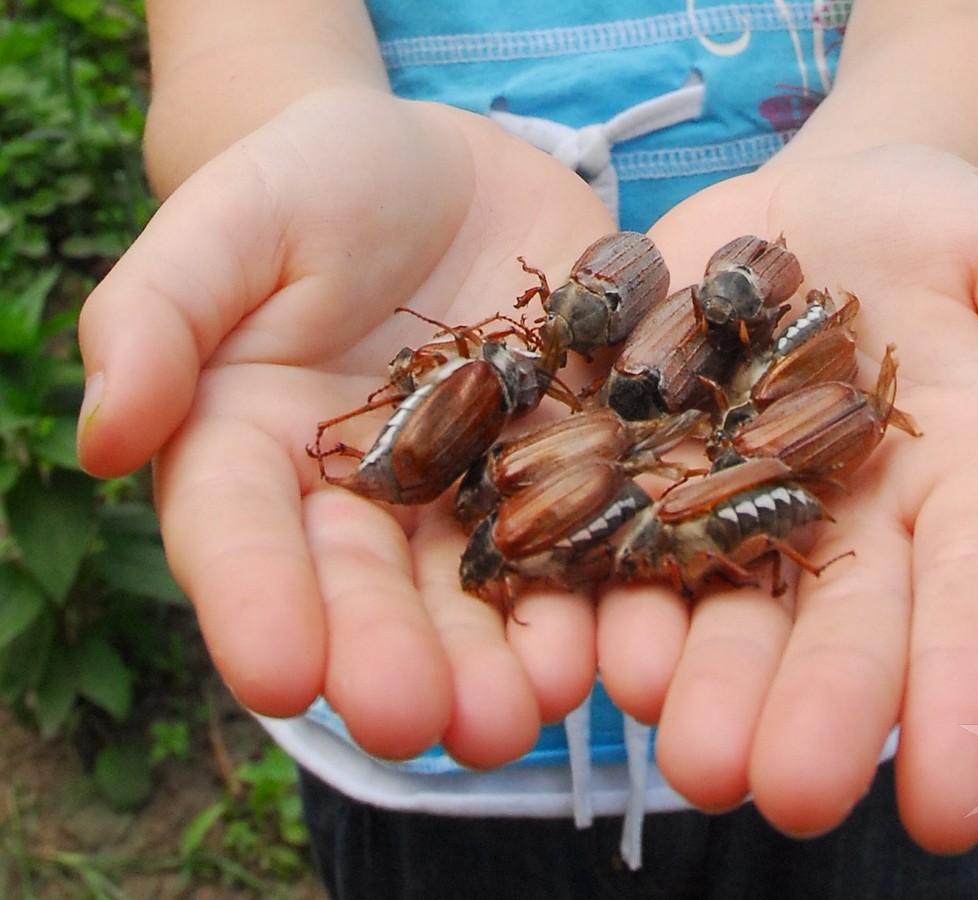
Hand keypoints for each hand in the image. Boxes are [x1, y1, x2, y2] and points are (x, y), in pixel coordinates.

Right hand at [77, 87, 619, 767]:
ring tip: (521, 718)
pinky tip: (610, 645)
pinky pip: (582, 539)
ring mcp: (471, 496)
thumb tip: (104, 434)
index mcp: (256, 454)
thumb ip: (158, 315)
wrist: (442, 172)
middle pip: (370, 595)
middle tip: (418, 726)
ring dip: (498, 664)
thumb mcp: (233, 221)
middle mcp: (362, 503)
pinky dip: (594, 595)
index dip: (256, 607)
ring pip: (478, 596)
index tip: (281, 677)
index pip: (242, 540)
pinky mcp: (563, 469)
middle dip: (392, 662)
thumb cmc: (315, 183)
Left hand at [593, 144, 977, 851]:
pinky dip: (603, 595)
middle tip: (783, 796)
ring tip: (678, 744)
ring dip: (699, 680)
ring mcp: (739, 507)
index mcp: (960, 490)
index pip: (976, 601)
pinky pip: (621, 540)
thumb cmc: (935, 227)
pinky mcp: (648, 473)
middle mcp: (851, 530)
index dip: (968, 699)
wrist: (811, 208)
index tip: (956, 810)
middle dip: (813, 714)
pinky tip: (583, 648)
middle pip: (837, 630)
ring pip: (722, 609)